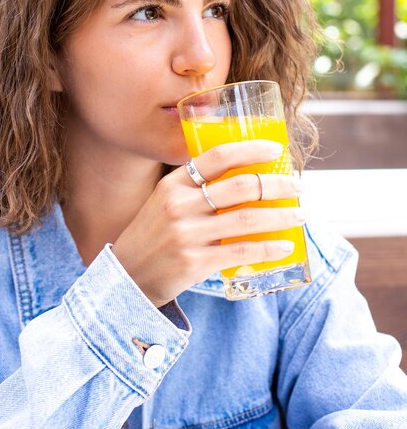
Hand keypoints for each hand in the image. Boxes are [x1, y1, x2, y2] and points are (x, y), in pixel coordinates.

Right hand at [111, 140, 304, 307]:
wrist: (128, 278)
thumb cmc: (153, 236)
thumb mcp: (165, 203)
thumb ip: (195, 190)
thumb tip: (245, 181)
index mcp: (173, 184)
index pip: (217, 157)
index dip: (250, 149)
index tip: (276, 150)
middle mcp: (180, 205)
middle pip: (240, 186)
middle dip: (276, 184)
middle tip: (297, 186)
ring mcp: (187, 235)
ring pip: (247, 219)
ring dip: (281, 215)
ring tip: (301, 214)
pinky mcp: (195, 262)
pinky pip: (241, 251)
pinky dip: (268, 248)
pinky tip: (285, 246)